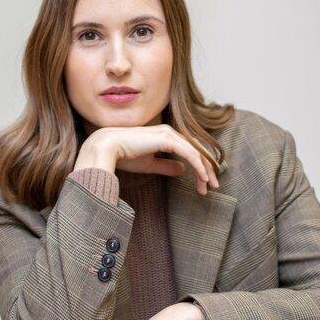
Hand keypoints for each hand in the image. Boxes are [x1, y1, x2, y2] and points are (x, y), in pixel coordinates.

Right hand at [74, 124, 218, 194]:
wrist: (106, 148)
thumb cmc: (123, 156)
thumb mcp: (150, 164)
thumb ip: (166, 166)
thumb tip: (183, 170)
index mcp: (166, 136)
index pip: (190, 151)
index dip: (199, 167)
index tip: (204, 185)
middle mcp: (170, 132)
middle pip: (197, 151)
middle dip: (207, 170)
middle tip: (213, 187)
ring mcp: (169, 134)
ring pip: (196, 153)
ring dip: (204, 171)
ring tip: (208, 187)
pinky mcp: (167, 139)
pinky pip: (189, 154)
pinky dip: (197, 167)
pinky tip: (202, 179)